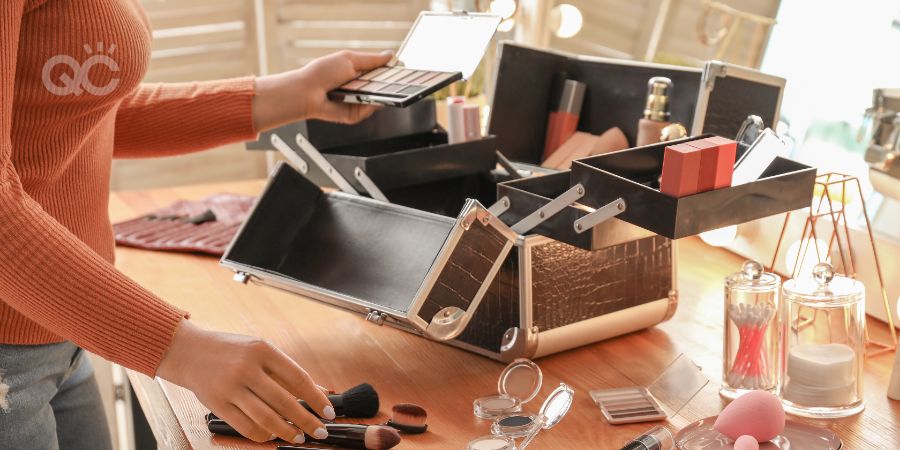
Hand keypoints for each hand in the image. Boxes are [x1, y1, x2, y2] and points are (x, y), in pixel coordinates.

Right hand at [157, 319, 334, 443]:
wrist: (189, 351)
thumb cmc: (230, 350)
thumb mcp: (260, 350)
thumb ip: (286, 371)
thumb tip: (317, 392)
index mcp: (262, 350)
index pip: (298, 378)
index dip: (316, 398)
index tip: (329, 412)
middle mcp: (246, 368)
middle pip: (284, 401)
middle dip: (306, 420)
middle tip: (320, 431)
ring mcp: (230, 387)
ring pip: (266, 417)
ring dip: (286, 432)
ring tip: (299, 437)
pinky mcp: (217, 404)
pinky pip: (245, 426)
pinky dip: (262, 435)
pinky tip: (272, 435)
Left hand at [253, 50, 392, 129]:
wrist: (308, 92)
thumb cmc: (322, 73)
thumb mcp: (349, 59)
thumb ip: (371, 59)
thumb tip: (390, 56)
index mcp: (358, 71)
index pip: (381, 71)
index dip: (392, 70)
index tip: (403, 68)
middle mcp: (360, 87)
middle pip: (384, 86)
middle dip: (394, 83)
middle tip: (403, 79)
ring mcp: (359, 101)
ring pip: (380, 98)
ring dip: (386, 93)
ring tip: (392, 87)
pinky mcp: (356, 114)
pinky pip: (371, 109)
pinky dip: (375, 104)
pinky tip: (375, 97)